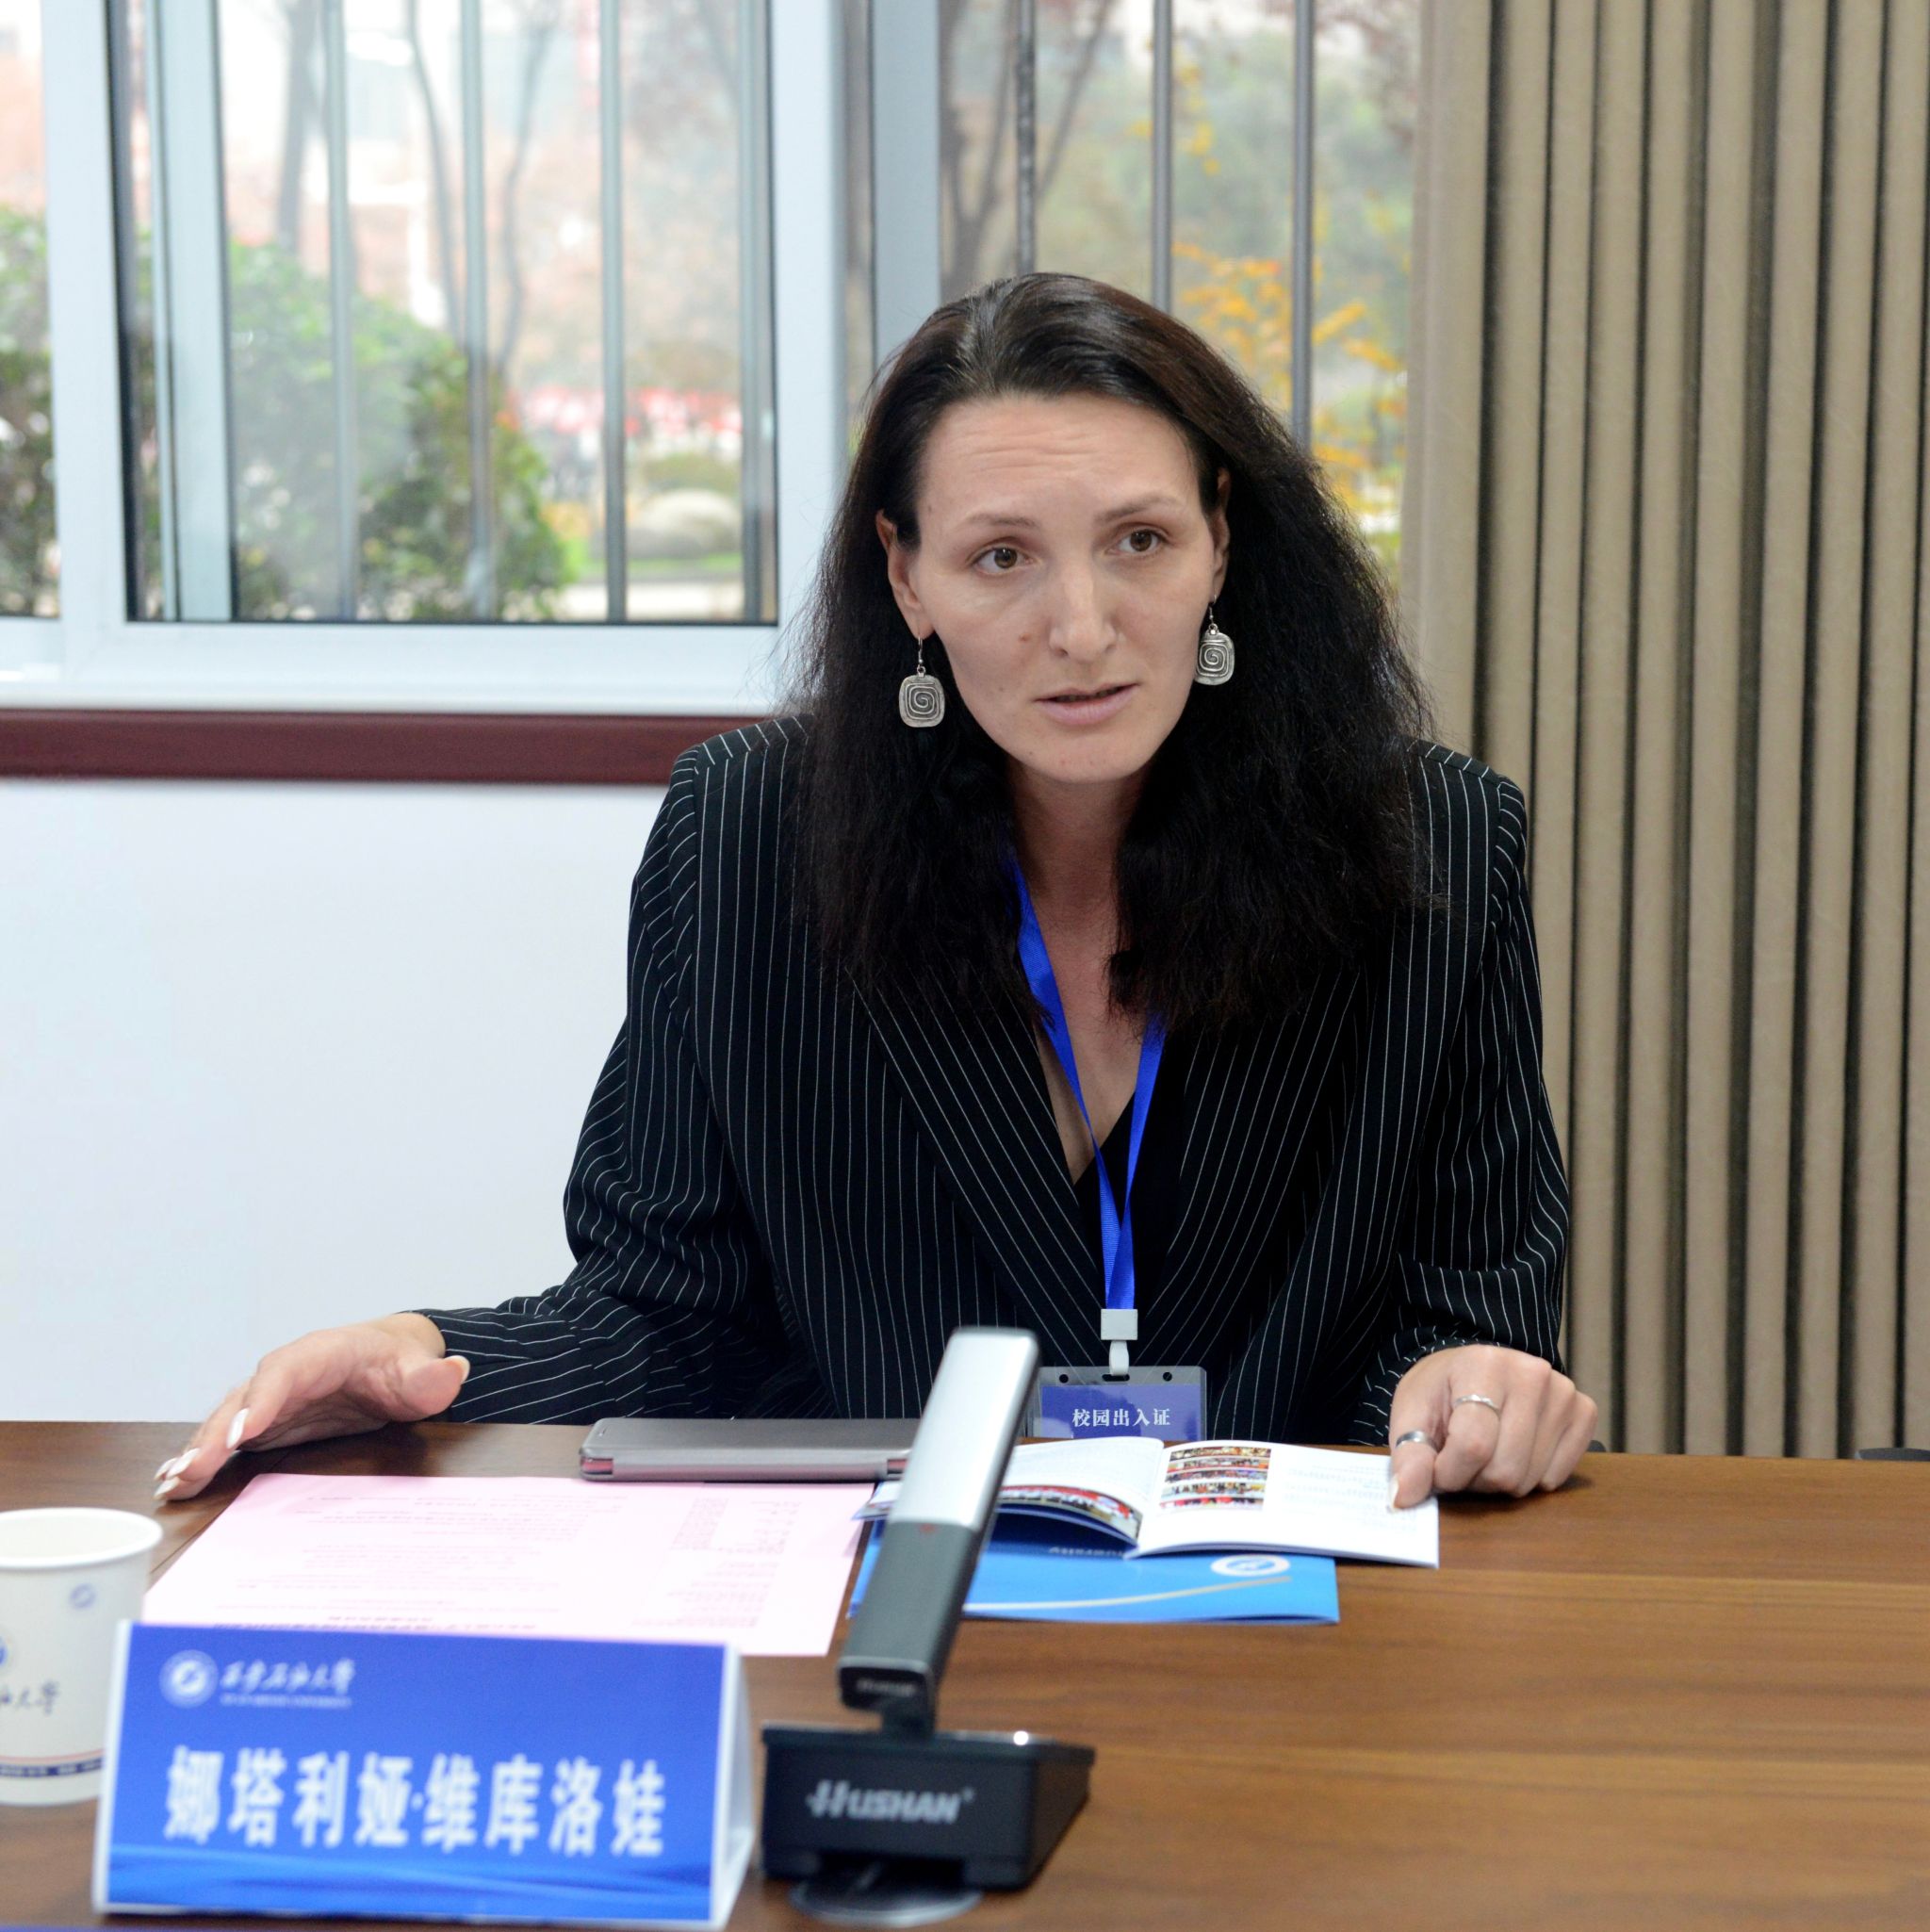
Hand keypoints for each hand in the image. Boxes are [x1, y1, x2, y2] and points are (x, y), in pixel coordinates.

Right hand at [153, 1315, 468, 1502]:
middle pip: (242, 1401)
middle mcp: (283, 1374)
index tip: (239, 1434)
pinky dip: (203, 1458)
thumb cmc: (401, 1362)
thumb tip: (455, 1371)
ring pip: (225, 1421)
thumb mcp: (420, 1371)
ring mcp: (270, 1399)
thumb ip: (432, 1377)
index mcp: (318, 1353)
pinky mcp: (266, 1422)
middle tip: (187, 1471)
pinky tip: (177, 1483)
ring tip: (171, 1482)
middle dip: (213, 1436)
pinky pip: (228, 1439)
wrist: (392, 1359)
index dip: (260, 1402)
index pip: (283, 1374)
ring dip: (197, 1450)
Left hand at [1386, 1344, 1596, 1507]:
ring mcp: (1564, 1392)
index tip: (1436, 1468)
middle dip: (1474, 1478)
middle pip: (1505, 1468)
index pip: (1473, 1445)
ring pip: (1529, 1478)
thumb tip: (1403, 1496)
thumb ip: (1409, 1455)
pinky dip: (1530, 1477)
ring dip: (1499, 1481)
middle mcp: (1532, 1373)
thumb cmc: (1440, 1393)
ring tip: (1486, 1453)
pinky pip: (1556, 1477)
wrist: (1471, 1372)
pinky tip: (1515, 1450)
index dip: (1449, 1472)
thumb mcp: (1412, 1416)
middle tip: (1461, 1458)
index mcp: (1484, 1365)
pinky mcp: (1584, 1412)